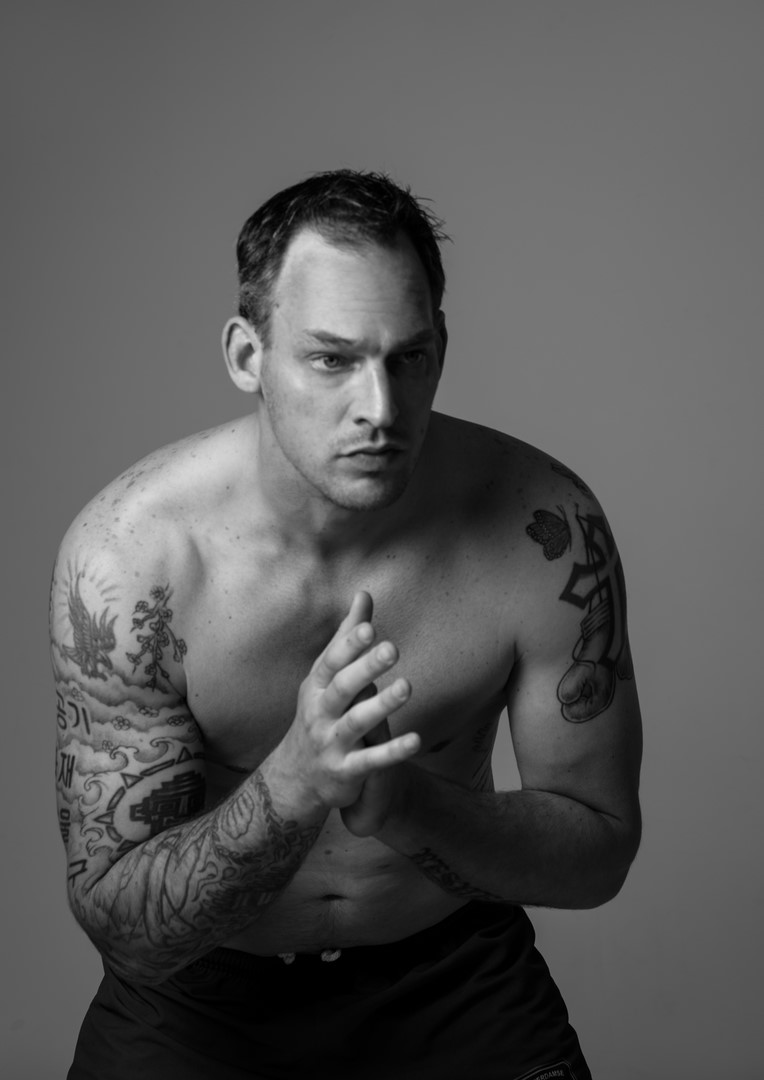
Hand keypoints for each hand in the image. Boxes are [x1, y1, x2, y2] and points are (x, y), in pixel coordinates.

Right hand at [271, 592, 419, 816]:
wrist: (295, 777)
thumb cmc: (320, 713)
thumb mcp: (327, 675)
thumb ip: (348, 636)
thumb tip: (364, 594)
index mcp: (317, 686)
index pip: (332, 662)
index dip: (350, 645)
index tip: (369, 626)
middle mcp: (321, 712)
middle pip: (343, 688)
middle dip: (366, 668)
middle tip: (393, 649)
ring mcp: (331, 742)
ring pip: (357, 722)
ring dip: (382, 706)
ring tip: (407, 687)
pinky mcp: (345, 771)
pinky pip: (370, 761)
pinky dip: (392, 751)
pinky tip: (416, 740)